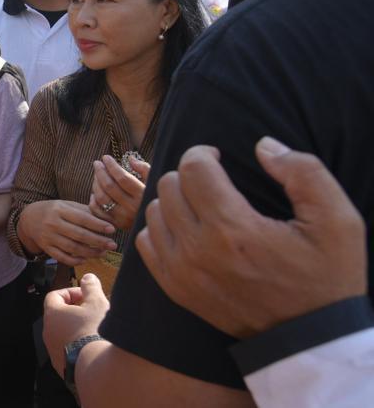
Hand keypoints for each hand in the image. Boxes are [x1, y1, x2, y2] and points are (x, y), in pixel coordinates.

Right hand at [17, 199, 116, 265]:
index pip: (82, 218)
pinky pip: (62, 257)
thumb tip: (106, 219)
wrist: (29, 219)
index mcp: (60, 210)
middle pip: (79, 235)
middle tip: (112, 244)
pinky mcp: (46, 248)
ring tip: (103, 252)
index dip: (98, 225)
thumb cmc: (54, 211)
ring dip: (90, 252)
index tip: (112, 229)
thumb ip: (84, 211)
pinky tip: (86, 259)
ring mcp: (49, 237)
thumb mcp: (66, 205)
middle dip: (98, 241)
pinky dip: (75, 260)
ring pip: (72, 248)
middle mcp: (53, 223)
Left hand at [43, 273, 109, 375]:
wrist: (97, 367)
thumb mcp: (96, 303)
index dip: (69, 292)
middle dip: (74, 311)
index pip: (54, 296)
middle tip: (92, 312)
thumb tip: (88, 278)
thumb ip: (91, 287)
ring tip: (95, 329)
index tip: (84, 296)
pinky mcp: (61, 366)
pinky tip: (93, 347)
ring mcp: (53, 351)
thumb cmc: (95, 332)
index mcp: (52, 314)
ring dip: (76, 329)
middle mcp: (48, 332)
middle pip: (58, 316)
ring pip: (62, 334)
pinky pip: (67, 351)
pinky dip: (77, 346)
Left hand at [89, 155, 149, 230]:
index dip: (112, 166)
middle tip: (97, 163)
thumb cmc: (155, 197)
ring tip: (96, 175)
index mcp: (142, 195)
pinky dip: (93, 201)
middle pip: (109, 187)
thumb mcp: (155, 182)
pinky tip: (95, 192)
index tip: (106, 157)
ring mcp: (123, 218)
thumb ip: (145, 169)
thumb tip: (130, 158)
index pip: (122, 178)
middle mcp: (132, 208)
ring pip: (101, 198)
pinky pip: (98, 211)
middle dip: (100, 172)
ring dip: (95, 184)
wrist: (157, 222)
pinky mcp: (116, 224)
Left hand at [137, 138, 366, 338]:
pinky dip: (161, 229)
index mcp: (234, 229)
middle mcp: (198, 250)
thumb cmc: (325, 276)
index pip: (192, 168)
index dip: (203, 153)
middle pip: (169, 185)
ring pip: (154, 211)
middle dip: (190, 175)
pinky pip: (144, 241)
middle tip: (213, 182)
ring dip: (174, 200)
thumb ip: (303, 172)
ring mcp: (180, 272)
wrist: (308, 338)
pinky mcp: (173, 288)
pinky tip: (187, 229)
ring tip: (202, 206)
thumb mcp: (338, 220)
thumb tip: (262, 146)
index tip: (217, 157)